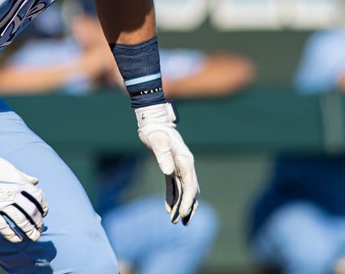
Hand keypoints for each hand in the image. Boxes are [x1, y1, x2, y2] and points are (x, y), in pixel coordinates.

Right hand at [0, 135, 47, 242]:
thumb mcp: (10, 168)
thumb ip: (24, 176)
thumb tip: (36, 181)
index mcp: (19, 182)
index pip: (38, 197)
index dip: (43, 206)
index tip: (44, 213)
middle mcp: (13, 194)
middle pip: (32, 211)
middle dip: (38, 222)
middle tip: (40, 228)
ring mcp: (1, 203)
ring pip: (21, 221)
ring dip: (29, 231)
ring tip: (34, 237)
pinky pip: (3, 226)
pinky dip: (11, 234)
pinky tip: (17, 239)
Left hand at [135, 102, 198, 224]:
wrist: (153, 120)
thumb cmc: (155, 130)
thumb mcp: (157, 142)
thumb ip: (163, 156)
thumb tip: (167, 172)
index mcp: (185, 160)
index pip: (190, 185)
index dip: (188, 200)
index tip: (183, 213)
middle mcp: (185, 165)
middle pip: (191, 190)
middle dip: (188, 207)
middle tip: (183, 223)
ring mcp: (179, 166)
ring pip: (184, 190)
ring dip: (181, 205)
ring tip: (176, 221)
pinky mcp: (171, 167)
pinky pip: (174, 185)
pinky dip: (173, 196)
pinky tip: (168, 208)